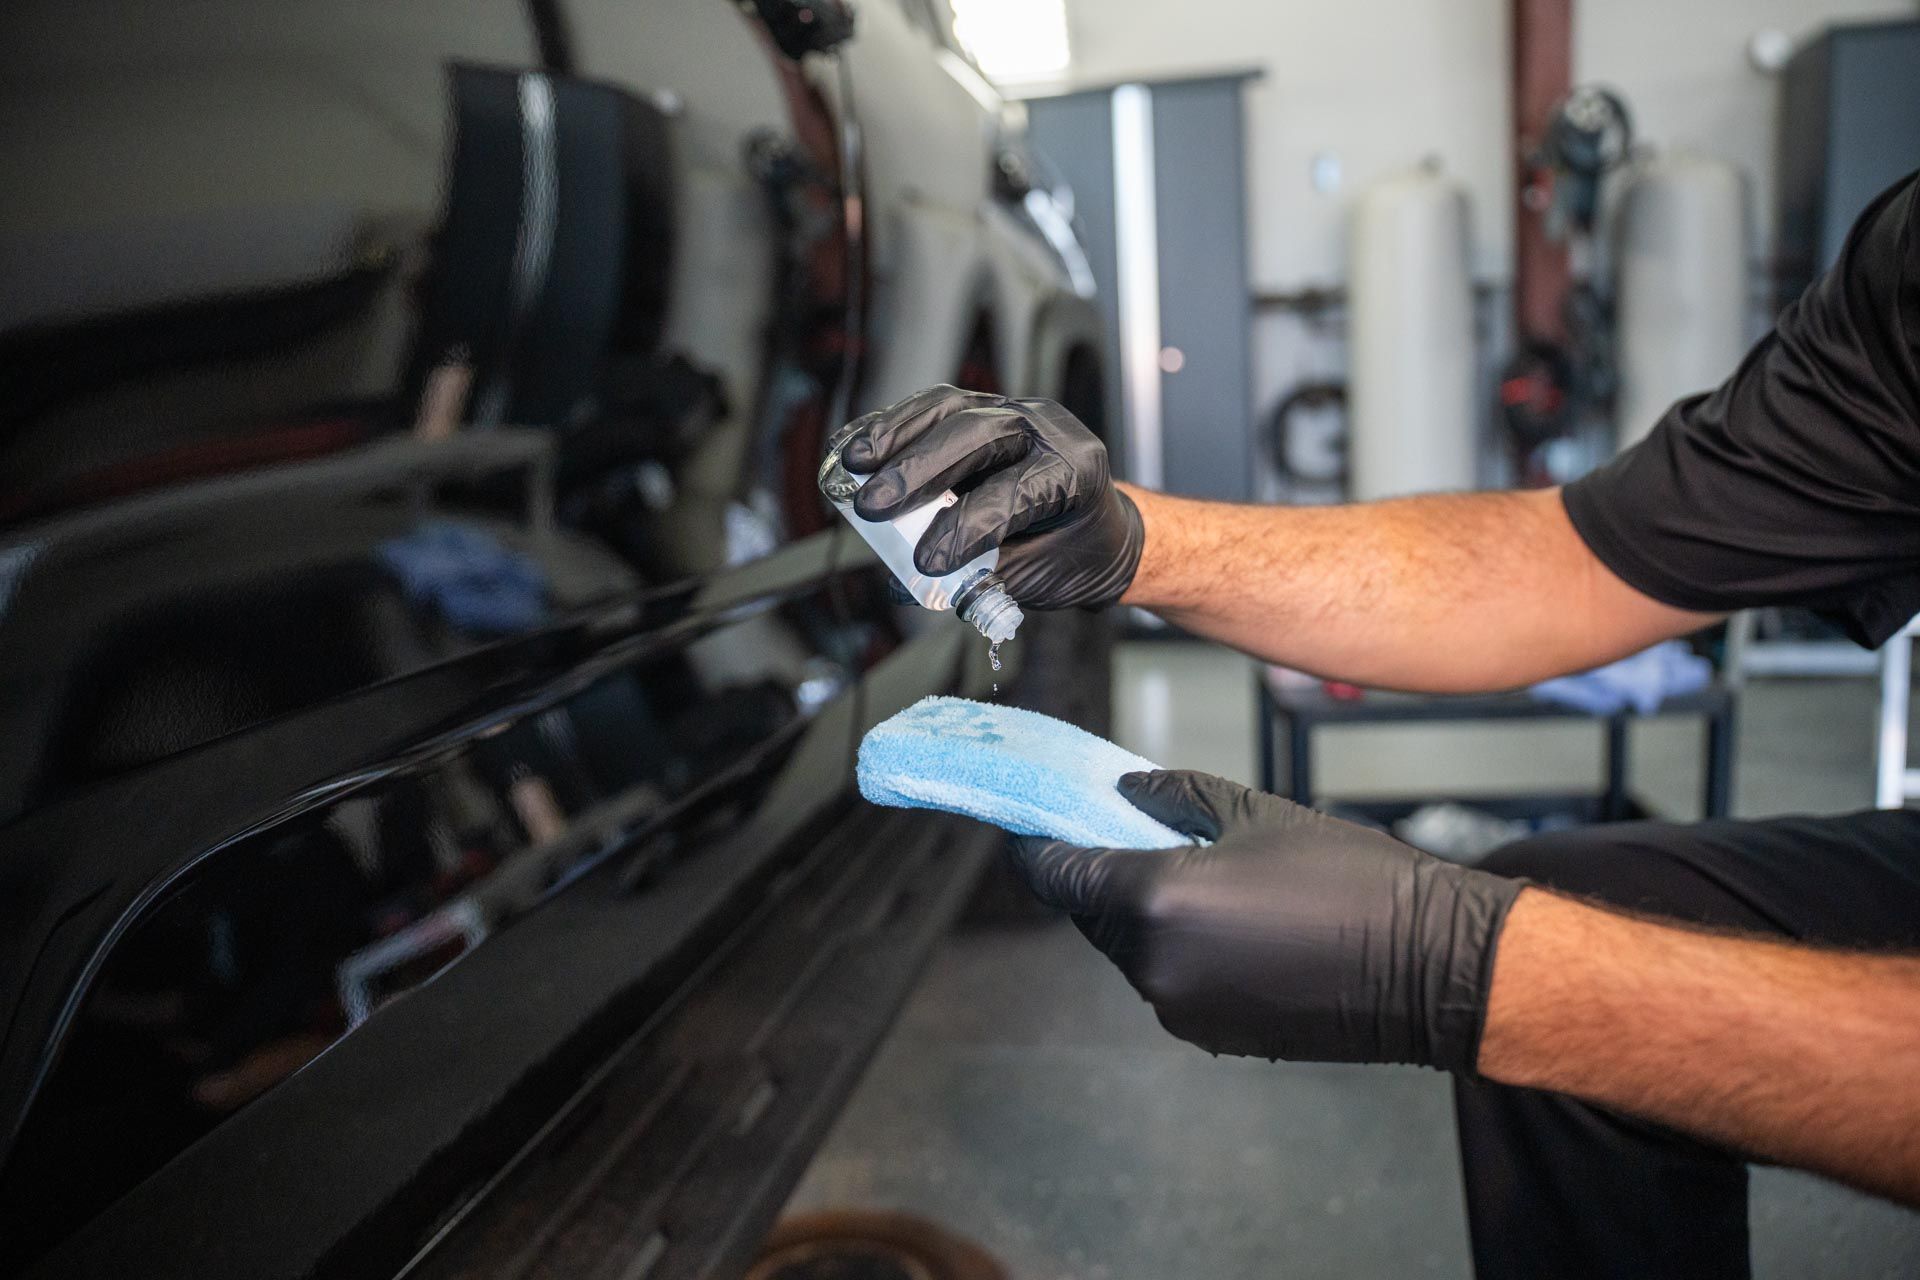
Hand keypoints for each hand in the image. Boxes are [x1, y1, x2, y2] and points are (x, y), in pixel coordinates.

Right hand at [841, 385, 1143, 609]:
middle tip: (873, 507)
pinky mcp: (980, 409)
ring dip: (894, 436)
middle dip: (918, 471)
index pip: (1014, 492)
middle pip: (977, 435)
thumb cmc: (1073, 554)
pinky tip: (854, 446)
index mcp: (1075, 471)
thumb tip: (906, 579)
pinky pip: (932, 408)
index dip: (966, 525)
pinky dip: (889, 427)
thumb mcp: (1038, 576)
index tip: (927, 562)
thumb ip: (977, 575)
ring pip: (949, 409)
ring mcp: (1012, 411)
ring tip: (852, 466)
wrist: (1098, 530)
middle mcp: (1046, 429)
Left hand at [1009, 770, 1525, 1071]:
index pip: (1059, 875)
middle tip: (1125, 837)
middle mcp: (1155, 964)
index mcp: (1156, 900)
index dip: (1038, 848)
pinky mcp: (1210, 1034)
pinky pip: (1168, 983)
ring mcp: (1180, 1007)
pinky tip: (1228, 925)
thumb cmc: (1352, 880)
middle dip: (1099, 877)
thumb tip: (1124, 793)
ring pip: (1129, 952)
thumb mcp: (1255, 812)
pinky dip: (1177, 953)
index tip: (1033, 826)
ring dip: (1141, 917)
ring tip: (1197, 879)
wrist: (1428, 966)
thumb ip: (1174, 796)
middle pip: (1091, 915)